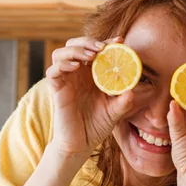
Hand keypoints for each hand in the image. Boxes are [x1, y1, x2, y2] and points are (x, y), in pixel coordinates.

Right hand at [46, 36, 135, 158]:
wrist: (81, 144)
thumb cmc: (97, 126)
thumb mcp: (116, 112)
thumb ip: (124, 101)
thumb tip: (132, 91)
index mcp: (91, 74)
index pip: (95, 49)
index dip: (106, 41)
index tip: (119, 40)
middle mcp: (77, 74)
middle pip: (75, 44)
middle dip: (88, 41)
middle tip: (102, 48)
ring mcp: (65, 80)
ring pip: (60, 53)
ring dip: (75, 50)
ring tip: (90, 56)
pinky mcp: (56, 90)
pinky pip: (52, 71)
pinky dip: (63, 64)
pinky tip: (76, 67)